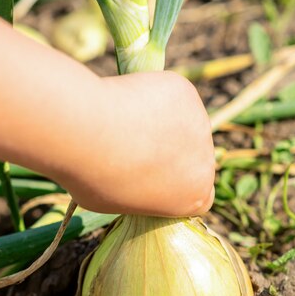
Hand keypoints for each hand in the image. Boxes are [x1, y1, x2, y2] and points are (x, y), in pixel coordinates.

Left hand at [62, 71, 214, 216]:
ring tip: (122, 125)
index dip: (175, 184)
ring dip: (159, 121)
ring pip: (180, 121)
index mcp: (193, 197)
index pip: (199, 194)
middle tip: (129, 146)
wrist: (89, 134)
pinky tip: (126, 103)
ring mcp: (198, 123)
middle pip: (192, 155)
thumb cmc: (95, 178)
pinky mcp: (186, 92)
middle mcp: (205, 162)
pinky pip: (169, 95)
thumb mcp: (117, 203)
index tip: (150, 177)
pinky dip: (151, 96)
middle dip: (168, 150)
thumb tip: (136, 176)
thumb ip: (141, 191)